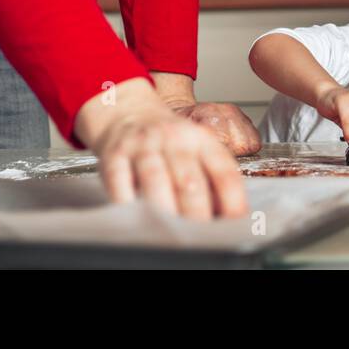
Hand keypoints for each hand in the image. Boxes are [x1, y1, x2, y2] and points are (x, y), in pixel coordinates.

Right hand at [74, 77, 247, 219]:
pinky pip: (119, 178)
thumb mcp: (195, 148)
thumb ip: (211, 178)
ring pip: (156, 178)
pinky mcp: (114, 154)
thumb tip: (226, 216)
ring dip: (165, 208)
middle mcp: (174, 139)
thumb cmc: (167, 140)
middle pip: (190, 180)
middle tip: (201, 236)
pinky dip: (126, 200)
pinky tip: (134, 216)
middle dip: (198, 212)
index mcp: (201, 140)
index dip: (233, 199)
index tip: (235, 222)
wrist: (127, 111)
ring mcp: (142, 146)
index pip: (223, 170)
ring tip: (172, 232)